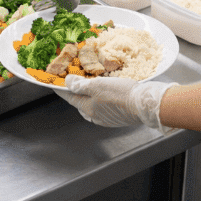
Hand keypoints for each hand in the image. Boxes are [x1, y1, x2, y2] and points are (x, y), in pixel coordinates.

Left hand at [58, 75, 173, 131]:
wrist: (145, 105)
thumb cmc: (121, 94)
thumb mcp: (97, 85)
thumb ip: (81, 84)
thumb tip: (67, 82)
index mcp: (88, 108)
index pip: (70, 97)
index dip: (62, 89)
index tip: (55, 84)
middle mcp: (96, 116)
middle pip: (81, 103)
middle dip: (77, 93)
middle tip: (75, 82)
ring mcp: (107, 118)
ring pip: (93, 106)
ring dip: (90, 96)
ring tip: (92, 86)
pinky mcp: (118, 117)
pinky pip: (105, 107)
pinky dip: (102, 99)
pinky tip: (108, 92)